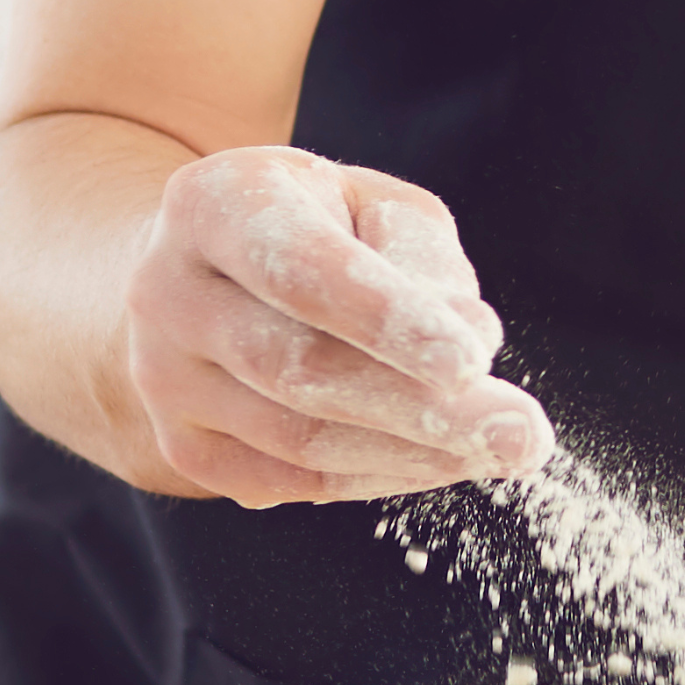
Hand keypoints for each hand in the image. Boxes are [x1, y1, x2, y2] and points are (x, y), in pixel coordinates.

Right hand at [118, 146, 556, 505]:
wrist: (197, 275)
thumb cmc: (312, 227)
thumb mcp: (370, 203)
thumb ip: (423, 257)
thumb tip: (470, 347)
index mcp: (210, 204)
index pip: (300, 269)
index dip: (386, 317)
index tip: (472, 360)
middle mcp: (166, 291)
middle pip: (298, 368)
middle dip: (422, 408)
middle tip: (522, 433)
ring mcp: (163, 377)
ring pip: (297, 438)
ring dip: (412, 453)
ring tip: (503, 450)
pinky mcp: (181, 446)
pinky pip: (290, 481)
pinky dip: (376, 477)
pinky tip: (440, 461)